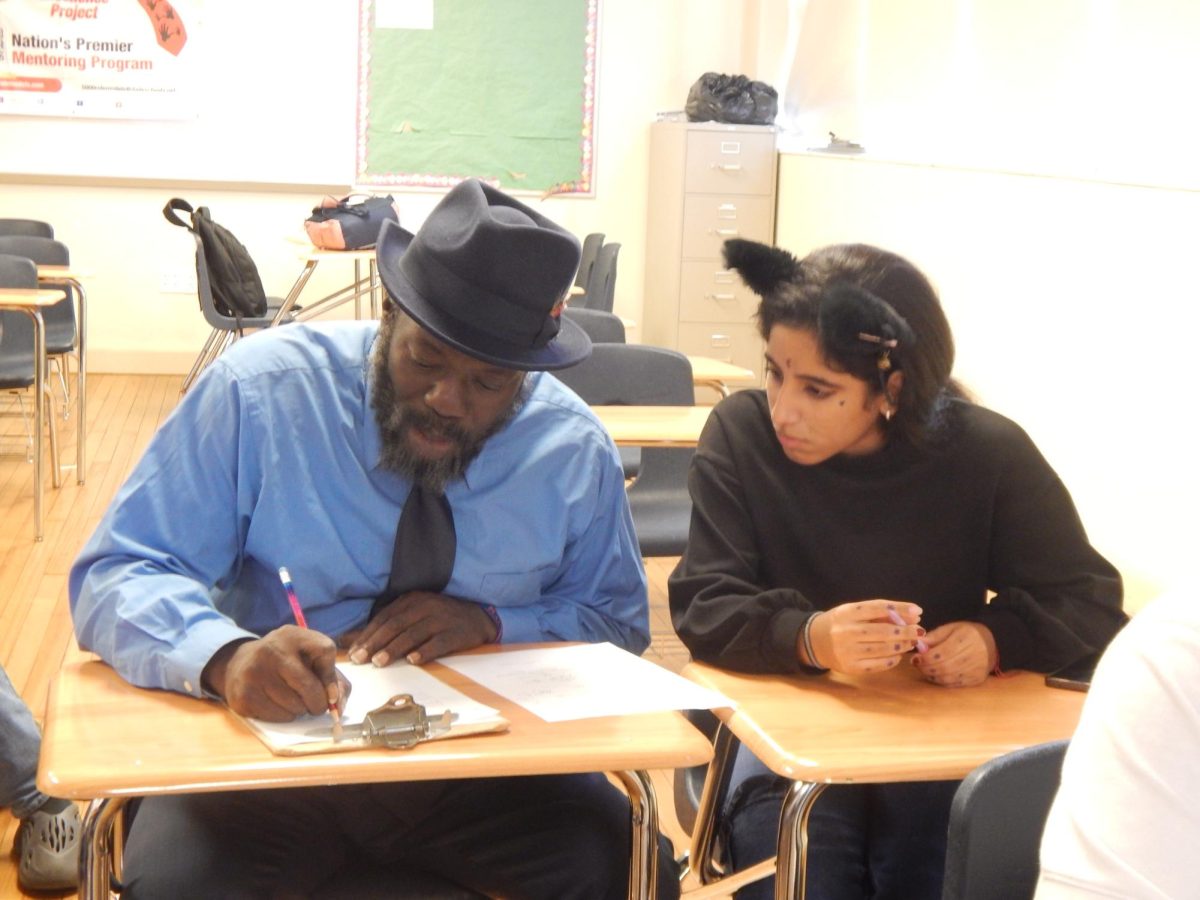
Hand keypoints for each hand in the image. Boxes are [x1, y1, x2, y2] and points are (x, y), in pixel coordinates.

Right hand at [201, 626, 348, 721]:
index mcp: (293, 635)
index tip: (331, 692)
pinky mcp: (244, 695)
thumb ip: (333, 680)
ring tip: (293, 700)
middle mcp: (272, 650)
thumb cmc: (287, 664)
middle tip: (316, 706)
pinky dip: (285, 717)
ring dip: (300, 710)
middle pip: (309, 686)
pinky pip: (278, 716)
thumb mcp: (310, 658)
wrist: (241, 663)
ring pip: (295, 706)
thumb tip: (338, 708)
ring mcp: (255, 673)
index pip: (325, 650)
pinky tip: (278, 705)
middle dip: (318, 703)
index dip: (332, 677)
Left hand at [346, 591, 496, 666]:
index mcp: (412, 600)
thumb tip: (346, 640)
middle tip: (360, 659)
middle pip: (396, 625)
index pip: (385, 617)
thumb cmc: (439, 619)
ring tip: (379, 662)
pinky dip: (425, 651)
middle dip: (376, 643)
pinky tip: (413, 660)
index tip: (353, 652)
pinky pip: (438, 642)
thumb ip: (384, 627)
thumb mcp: (412, 616)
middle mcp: (426, 606)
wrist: (477, 618)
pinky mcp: (456, 632)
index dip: (368, 635)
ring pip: (414, 634)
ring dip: (394, 648)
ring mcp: (442, 618)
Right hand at [805, 599, 923, 674]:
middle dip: (906, 631)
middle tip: (919, 631)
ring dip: (902, 646)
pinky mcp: (849, 667)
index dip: (900, 609)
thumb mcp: (854, 612)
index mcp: (846, 613)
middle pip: (883, 632)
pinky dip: (892, 659)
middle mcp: (844, 632)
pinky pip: (877, 665)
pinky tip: (897, 654)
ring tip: (911, 642)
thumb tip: (913, 616)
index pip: (878, 608)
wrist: (814, 641)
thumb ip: (880, 613)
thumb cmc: (841, 623)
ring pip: (883, 649)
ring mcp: (846, 651)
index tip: (918, 611)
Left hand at [913, 621, 996, 686]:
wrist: (993, 643)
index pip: (943, 653)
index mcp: (966, 639)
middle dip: (926, 667)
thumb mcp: (952, 628)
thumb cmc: (968, 633)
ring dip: (931, 675)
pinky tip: (935, 674)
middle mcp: (972, 656)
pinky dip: (941, 681)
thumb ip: (934, 636)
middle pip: (944, 667)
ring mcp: (975, 670)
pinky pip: (954, 684)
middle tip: (917, 663)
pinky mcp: (976, 680)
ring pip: (948, 678)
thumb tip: (918, 643)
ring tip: (924, 668)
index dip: (926, 658)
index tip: (915, 657)